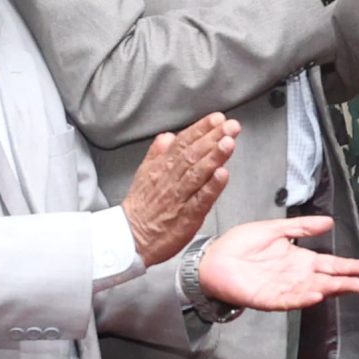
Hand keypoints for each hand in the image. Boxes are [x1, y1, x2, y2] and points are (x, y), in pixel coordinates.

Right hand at [121, 114, 236, 262]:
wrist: (128, 240)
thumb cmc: (140, 209)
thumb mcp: (143, 175)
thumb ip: (157, 154)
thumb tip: (168, 136)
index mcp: (161, 168)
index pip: (183, 143)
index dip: (201, 129)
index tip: (217, 118)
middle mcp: (170, 179)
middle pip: (193, 154)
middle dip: (213, 137)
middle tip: (231, 125)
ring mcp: (179, 197)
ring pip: (197, 173)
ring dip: (214, 156)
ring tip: (229, 142)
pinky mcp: (186, 217)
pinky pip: (200, 199)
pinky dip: (212, 186)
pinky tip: (223, 175)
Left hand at [199, 215, 358, 309]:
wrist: (212, 259)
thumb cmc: (240, 244)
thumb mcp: (274, 229)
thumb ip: (301, 227)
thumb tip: (330, 222)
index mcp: (298, 259)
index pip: (329, 264)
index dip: (348, 265)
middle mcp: (295, 276)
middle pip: (325, 279)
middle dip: (345, 281)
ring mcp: (283, 289)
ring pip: (312, 290)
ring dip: (330, 290)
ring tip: (349, 286)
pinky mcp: (267, 299)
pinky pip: (288, 300)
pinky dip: (302, 298)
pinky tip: (316, 294)